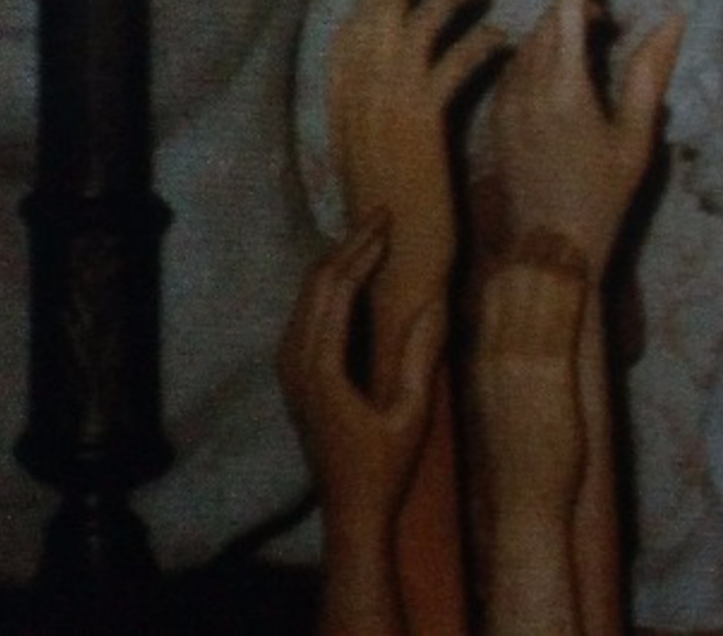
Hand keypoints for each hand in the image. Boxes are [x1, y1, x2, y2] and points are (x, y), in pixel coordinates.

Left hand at [277, 215, 445, 537]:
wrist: (350, 507)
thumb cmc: (386, 463)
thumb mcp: (412, 411)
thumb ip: (419, 356)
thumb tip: (434, 302)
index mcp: (321, 370)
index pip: (335, 291)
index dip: (360, 251)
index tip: (387, 221)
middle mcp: (295, 363)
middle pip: (313, 286)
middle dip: (347, 246)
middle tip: (380, 216)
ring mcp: (289, 370)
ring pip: (304, 297)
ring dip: (335, 263)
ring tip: (369, 237)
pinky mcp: (294, 375)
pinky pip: (304, 314)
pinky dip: (327, 286)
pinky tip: (351, 277)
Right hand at [328, 0, 505, 294]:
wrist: (400, 265)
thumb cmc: (398, 215)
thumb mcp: (379, 153)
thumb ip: (383, 111)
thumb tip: (403, 77)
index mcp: (341, 105)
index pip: (349, 28)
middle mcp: (355, 101)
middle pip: (372, 15)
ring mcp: (384, 112)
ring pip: (411, 31)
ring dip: (446, 0)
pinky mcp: (420, 128)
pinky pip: (450, 66)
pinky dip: (476, 45)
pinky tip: (501, 37)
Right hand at [468, 243, 590, 533]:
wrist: (523, 498)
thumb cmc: (520, 458)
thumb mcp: (501, 406)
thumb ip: (503, 372)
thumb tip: (508, 348)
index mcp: (481, 365)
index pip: (484, 304)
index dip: (500, 270)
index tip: (514, 244)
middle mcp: (495, 358)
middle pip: (505, 292)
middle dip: (524, 256)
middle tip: (541, 229)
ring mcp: (520, 364)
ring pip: (531, 296)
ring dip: (549, 262)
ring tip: (561, 237)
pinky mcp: (549, 374)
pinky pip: (559, 317)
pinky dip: (568, 285)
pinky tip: (578, 264)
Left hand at [487, 0, 683, 270]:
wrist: (548, 250)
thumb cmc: (602, 196)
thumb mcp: (636, 137)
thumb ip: (648, 75)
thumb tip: (670, 20)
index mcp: (567, 85)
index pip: (568, 7)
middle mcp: (527, 85)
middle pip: (551, 23)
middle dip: (580, 11)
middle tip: (614, 30)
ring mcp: (506, 102)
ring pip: (531, 46)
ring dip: (561, 39)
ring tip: (593, 64)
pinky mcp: (496, 118)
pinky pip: (517, 71)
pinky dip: (542, 63)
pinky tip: (565, 90)